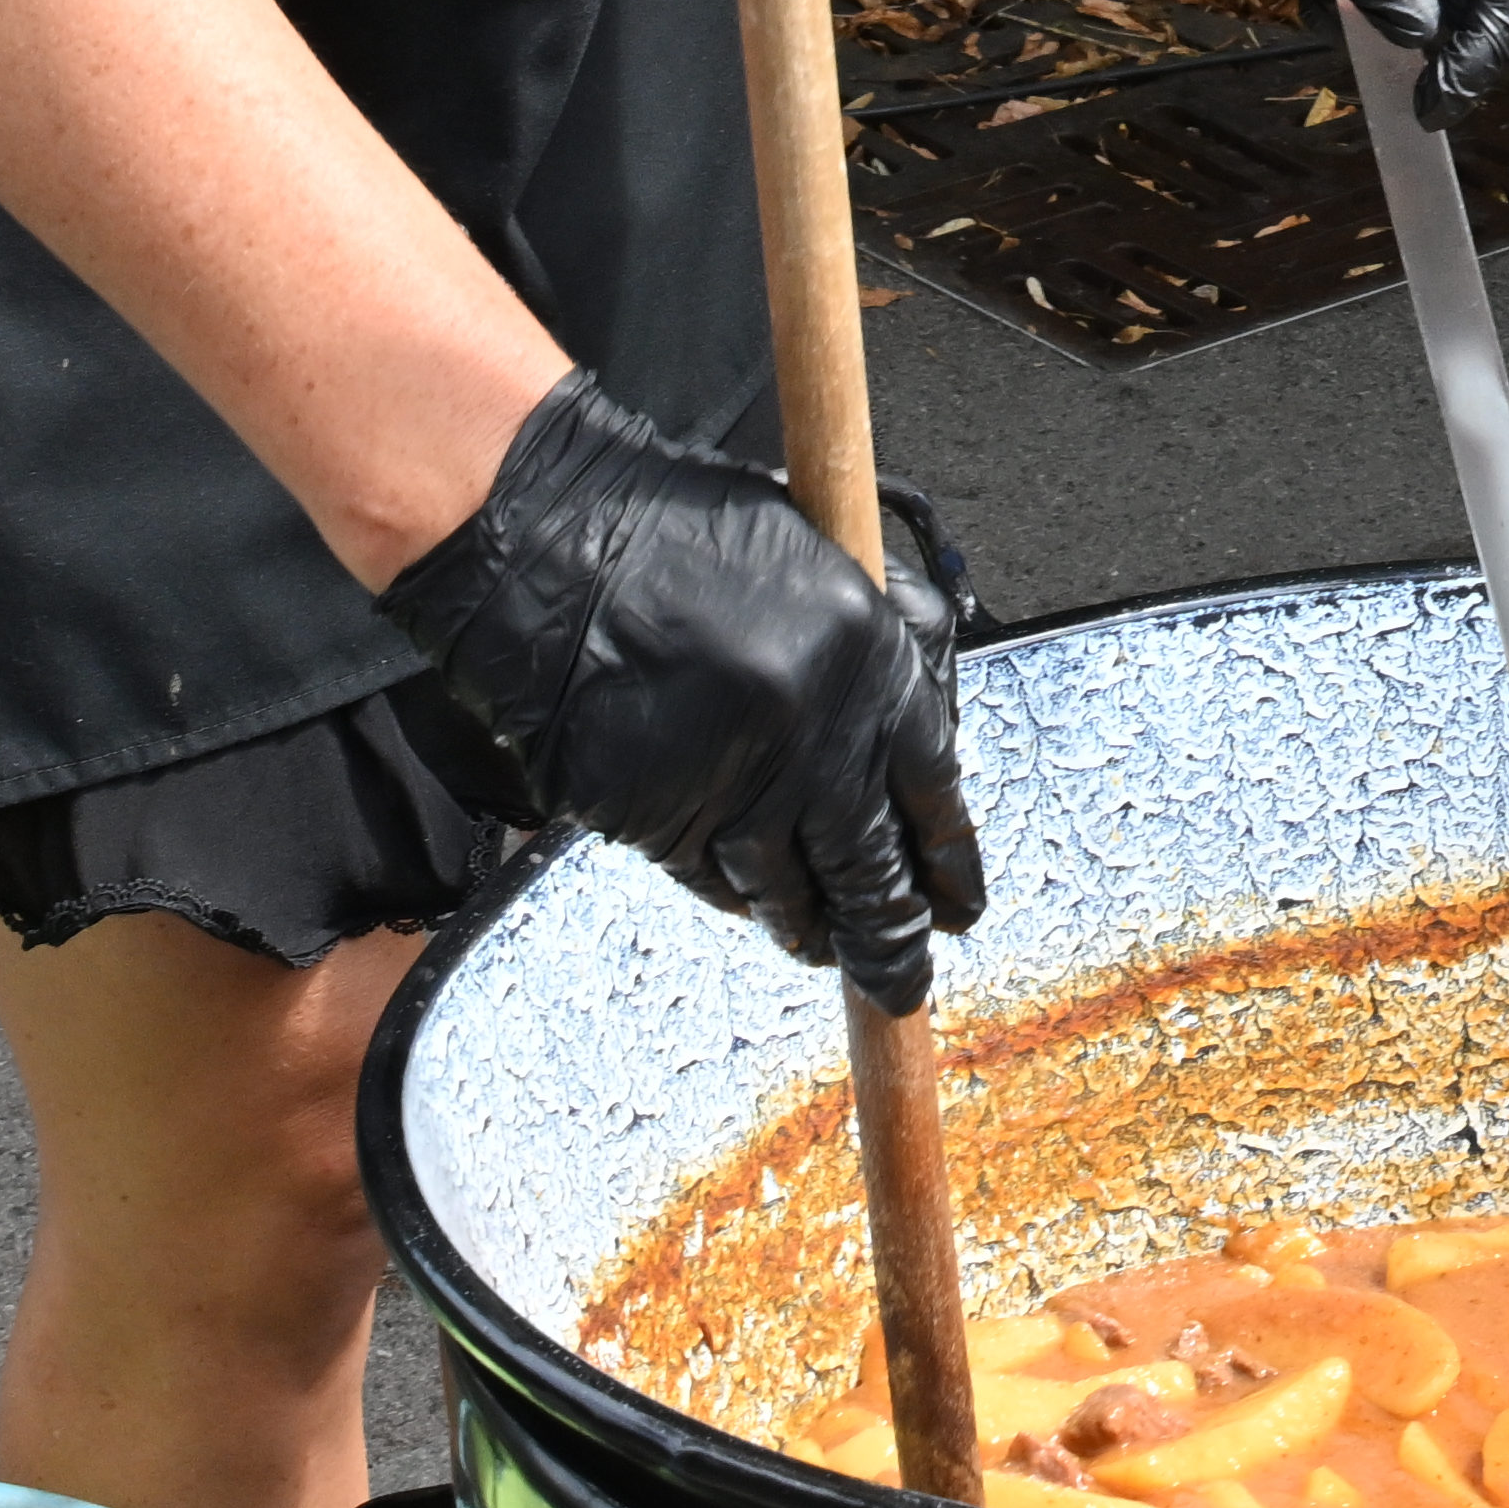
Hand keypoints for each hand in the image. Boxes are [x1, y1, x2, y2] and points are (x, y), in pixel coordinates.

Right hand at [375, 376, 981, 1002]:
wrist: (550, 545)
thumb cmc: (674, 532)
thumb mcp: (818, 559)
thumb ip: (875, 642)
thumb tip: (913, 728)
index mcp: (867, 655)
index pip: (933, 788)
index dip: (949, 862)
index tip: (958, 907)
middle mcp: (813, 728)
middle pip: (870, 864)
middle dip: (891, 934)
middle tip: (904, 976)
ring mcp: (732, 778)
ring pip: (788, 886)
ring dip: (810, 926)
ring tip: (824, 946)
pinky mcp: (656, 814)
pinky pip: (711, 879)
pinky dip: (735, 898)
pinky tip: (749, 905)